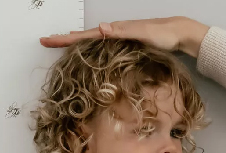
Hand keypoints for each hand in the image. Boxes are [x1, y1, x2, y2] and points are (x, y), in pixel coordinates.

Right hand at [40, 16, 209, 58]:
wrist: (178, 32)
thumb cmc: (162, 34)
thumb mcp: (142, 33)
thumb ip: (122, 32)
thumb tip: (100, 28)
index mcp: (114, 30)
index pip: (85, 35)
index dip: (66, 39)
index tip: (49, 40)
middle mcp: (113, 32)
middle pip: (84, 36)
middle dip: (65, 39)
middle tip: (47, 41)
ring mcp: (119, 38)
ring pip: (91, 40)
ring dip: (75, 43)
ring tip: (60, 44)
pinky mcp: (125, 44)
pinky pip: (101, 46)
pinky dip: (90, 47)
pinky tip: (88, 51)